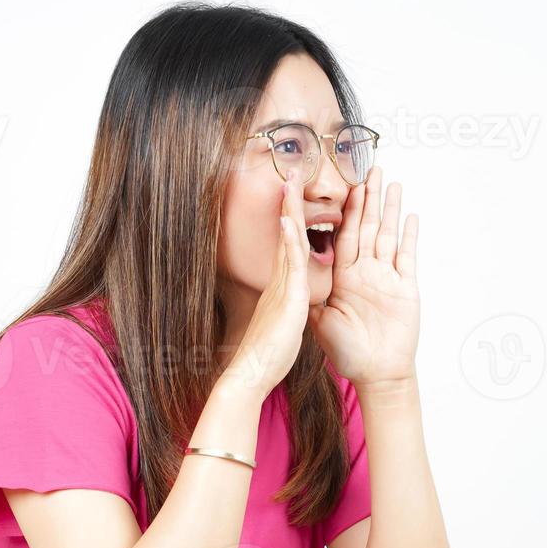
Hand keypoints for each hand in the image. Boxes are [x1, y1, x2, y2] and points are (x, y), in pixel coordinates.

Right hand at [224, 170, 312, 398]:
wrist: (251, 374)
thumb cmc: (267, 356)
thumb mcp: (281, 324)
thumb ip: (284, 308)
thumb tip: (287, 304)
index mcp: (281, 287)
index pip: (289, 246)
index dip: (292, 220)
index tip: (295, 196)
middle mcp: (278, 281)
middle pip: (286, 234)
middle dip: (289, 203)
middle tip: (293, 173)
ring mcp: (280, 287)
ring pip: (287, 242)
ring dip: (290, 210)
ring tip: (292, 182)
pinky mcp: (285, 299)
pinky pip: (289, 265)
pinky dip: (289, 242)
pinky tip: (287, 222)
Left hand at [307, 166, 420, 387]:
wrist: (375, 374)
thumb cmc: (347, 352)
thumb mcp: (319, 321)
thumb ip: (308, 296)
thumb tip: (287, 279)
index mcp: (343, 276)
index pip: (339, 235)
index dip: (337, 210)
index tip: (333, 186)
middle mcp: (365, 272)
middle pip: (365, 226)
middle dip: (366, 197)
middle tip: (366, 168)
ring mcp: (387, 278)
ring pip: (387, 233)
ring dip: (388, 207)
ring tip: (389, 180)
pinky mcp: (405, 288)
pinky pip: (407, 256)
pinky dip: (409, 236)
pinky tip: (410, 216)